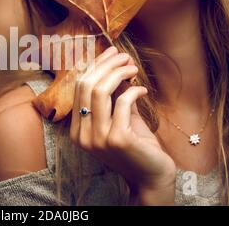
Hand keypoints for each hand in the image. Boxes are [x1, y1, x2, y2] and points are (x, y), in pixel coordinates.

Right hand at [70, 46, 175, 204]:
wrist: (151, 176)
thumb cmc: (137, 146)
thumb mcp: (120, 118)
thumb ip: (113, 97)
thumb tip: (114, 66)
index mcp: (77, 130)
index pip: (79, 88)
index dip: (95, 66)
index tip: (111, 53)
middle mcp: (82, 135)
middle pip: (86, 85)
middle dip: (106, 65)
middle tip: (124, 56)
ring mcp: (97, 138)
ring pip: (100, 90)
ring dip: (118, 72)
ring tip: (133, 67)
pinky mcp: (117, 139)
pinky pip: (122, 102)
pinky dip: (133, 90)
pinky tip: (143, 90)